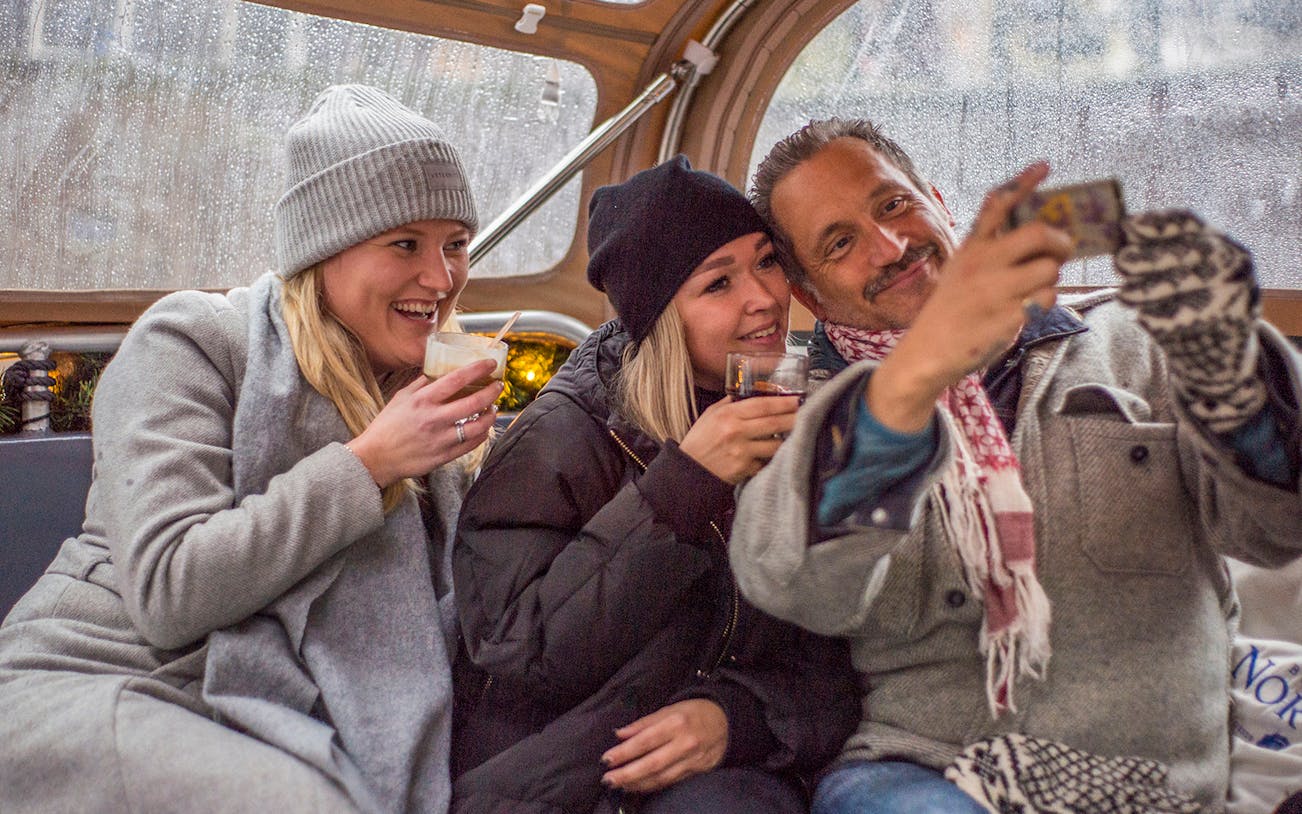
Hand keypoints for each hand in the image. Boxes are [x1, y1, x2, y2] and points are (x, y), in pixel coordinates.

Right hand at [346, 358, 500, 486]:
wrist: (376, 457)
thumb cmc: (387, 426)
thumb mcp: (401, 398)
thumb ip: (422, 384)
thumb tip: (439, 369)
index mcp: (422, 400)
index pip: (456, 379)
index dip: (477, 369)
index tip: (489, 363)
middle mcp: (434, 418)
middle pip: (474, 402)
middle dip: (492, 392)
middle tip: (498, 386)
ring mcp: (441, 439)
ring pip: (478, 426)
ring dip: (491, 415)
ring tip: (492, 408)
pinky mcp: (444, 456)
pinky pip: (472, 445)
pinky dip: (482, 434)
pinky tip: (483, 427)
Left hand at [600, 699, 728, 792]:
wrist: (727, 722)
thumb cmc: (694, 712)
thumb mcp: (670, 709)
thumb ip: (643, 723)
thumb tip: (619, 734)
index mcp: (675, 723)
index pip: (644, 741)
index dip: (624, 752)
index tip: (606, 759)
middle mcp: (684, 743)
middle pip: (651, 763)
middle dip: (627, 774)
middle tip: (608, 779)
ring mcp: (692, 760)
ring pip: (661, 777)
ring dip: (637, 784)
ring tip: (620, 785)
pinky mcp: (697, 772)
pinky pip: (671, 782)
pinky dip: (653, 785)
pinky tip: (639, 787)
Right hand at [678, 395, 799, 483]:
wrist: (689, 471)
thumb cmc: (699, 442)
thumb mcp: (710, 416)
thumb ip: (730, 404)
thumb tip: (751, 394)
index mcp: (727, 415)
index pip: (762, 405)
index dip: (782, 402)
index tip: (796, 400)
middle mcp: (735, 432)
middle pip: (773, 423)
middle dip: (793, 418)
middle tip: (805, 414)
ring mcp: (741, 452)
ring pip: (775, 444)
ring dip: (786, 440)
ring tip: (793, 434)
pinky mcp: (745, 469)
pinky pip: (766, 461)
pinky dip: (771, 458)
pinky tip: (775, 454)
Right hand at [870, 163, 1073, 431]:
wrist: (928, 351)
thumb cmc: (950, 309)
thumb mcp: (958, 267)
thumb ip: (986, 242)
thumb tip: (1029, 222)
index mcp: (971, 247)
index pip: (998, 204)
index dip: (1024, 182)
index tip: (1045, 166)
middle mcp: (982, 263)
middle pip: (1040, 233)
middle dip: (1061, 241)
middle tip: (1061, 251)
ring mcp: (995, 289)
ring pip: (1049, 269)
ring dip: (1050, 278)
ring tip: (1033, 289)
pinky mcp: (1008, 315)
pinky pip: (1047, 298)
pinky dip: (1044, 302)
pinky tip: (1025, 309)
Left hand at [1114, 209, 1264, 432]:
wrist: (1224, 352)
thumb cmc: (1200, 299)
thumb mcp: (1196, 270)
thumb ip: (1166, 249)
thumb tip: (1125, 232)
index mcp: (1225, 246)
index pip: (1190, 223)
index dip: (1159, 223)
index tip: (1128, 224)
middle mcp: (1232, 268)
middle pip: (1186, 253)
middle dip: (1149, 257)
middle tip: (1120, 260)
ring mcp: (1226, 297)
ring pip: (1177, 287)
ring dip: (1143, 290)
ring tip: (1124, 294)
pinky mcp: (1210, 327)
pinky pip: (1170, 318)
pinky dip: (1151, 315)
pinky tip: (1143, 315)